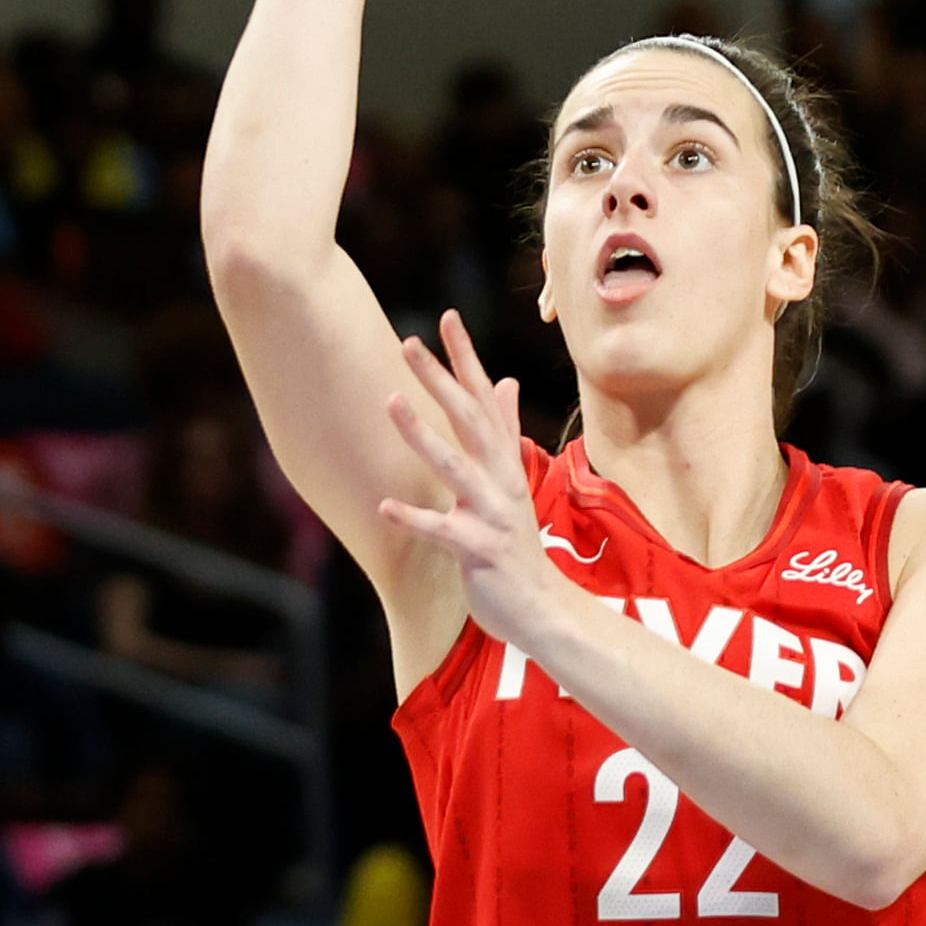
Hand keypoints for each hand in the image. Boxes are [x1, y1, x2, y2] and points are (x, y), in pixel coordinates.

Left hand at [372, 312, 562, 646]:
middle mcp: (501, 479)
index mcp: (504, 461)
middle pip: (470, 420)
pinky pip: (443, 530)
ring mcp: (493, 513)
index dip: (466, 359)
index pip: (484, 398)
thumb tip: (506, 381)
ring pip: (455, 466)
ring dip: (422, 434)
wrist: (540, 607)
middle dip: (440, 380)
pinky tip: (385, 506)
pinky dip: (416, 517)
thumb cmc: (515, 542)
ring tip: (391, 401)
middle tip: (408, 343)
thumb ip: (505, 431)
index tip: (447, 318)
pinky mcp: (480, 549)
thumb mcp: (511, 481)